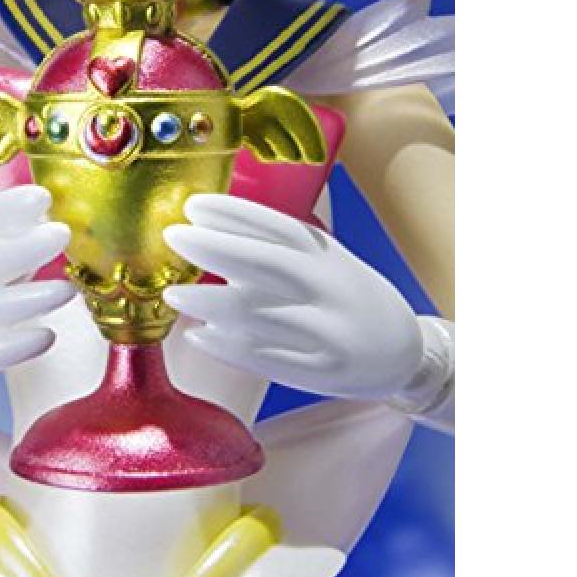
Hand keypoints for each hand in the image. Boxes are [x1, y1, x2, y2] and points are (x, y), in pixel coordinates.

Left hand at [162, 194, 422, 402]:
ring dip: (212, 302)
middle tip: (173, 237)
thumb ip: (276, 246)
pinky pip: (266, 358)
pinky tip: (199, 335)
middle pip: (267, 263)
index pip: (278, 226)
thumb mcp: (323, 260)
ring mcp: (326, 330)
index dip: (234, 213)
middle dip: (215, 247)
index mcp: (326, 255)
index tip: (193, 205)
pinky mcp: (319, 370)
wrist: (403, 352)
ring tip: (174, 294)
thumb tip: (208, 227)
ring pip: (262, 313)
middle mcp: (328, 288)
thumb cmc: (344, 296)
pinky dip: (229, 346)